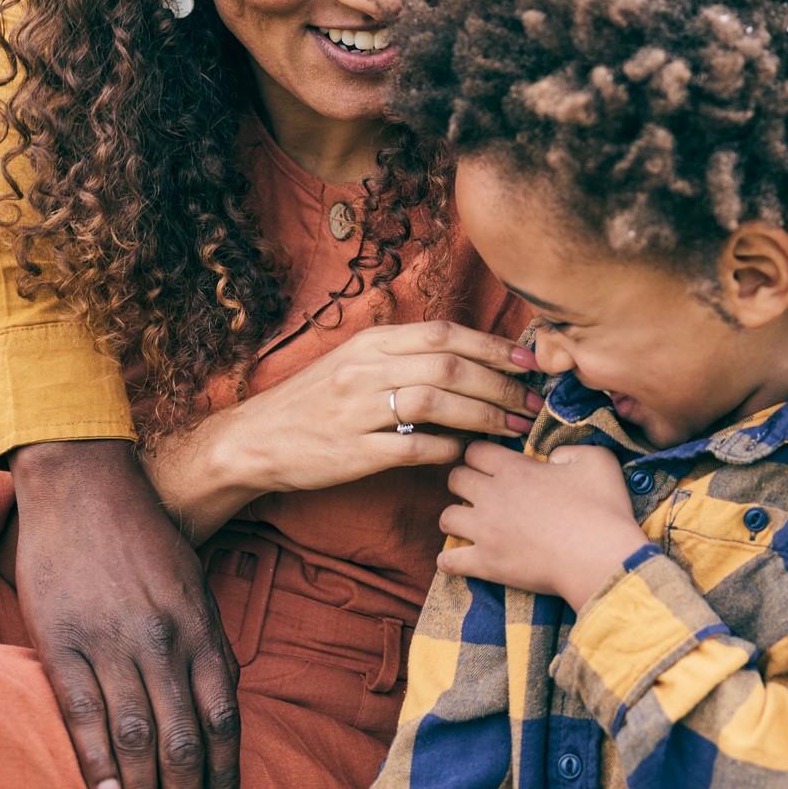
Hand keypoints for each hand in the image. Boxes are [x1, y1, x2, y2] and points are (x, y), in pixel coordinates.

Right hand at [10, 440, 239, 788]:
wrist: (85, 482)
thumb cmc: (144, 533)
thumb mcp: (191, 580)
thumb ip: (202, 640)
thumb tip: (213, 702)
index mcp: (200, 623)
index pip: (222, 713)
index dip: (227, 769)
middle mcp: (162, 639)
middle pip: (181, 737)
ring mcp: (111, 642)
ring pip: (135, 738)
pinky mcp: (62, 640)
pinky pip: (83, 713)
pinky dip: (97, 761)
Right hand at [144, 320, 544, 542]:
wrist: (254, 440)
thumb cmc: (317, 401)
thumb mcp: (356, 361)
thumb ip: (407, 355)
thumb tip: (472, 357)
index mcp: (372, 343)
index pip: (444, 333)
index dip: (492, 345)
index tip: (528, 361)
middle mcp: (365, 370)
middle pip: (449, 368)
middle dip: (501, 384)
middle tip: (533, 402)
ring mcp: (356, 411)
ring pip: (435, 404)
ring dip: (484, 416)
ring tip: (514, 429)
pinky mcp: (351, 452)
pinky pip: (411, 448)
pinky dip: (445, 450)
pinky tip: (467, 454)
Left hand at [437, 442, 647, 608]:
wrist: (600, 558)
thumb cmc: (602, 508)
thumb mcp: (597, 460)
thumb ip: (568, 449)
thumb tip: (551, 458)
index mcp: (516, 468)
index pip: (476, 449)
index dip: (481, 453)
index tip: (491, 463)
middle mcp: (493, 495)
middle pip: (455, 478)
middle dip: (464, 481)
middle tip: (480, 491)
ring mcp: (485, 531)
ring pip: (446, 517)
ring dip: (456, 518)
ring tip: (472, 524)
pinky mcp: (486, 564)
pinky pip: (448, 561)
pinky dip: (450, 560)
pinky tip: (462, 558)